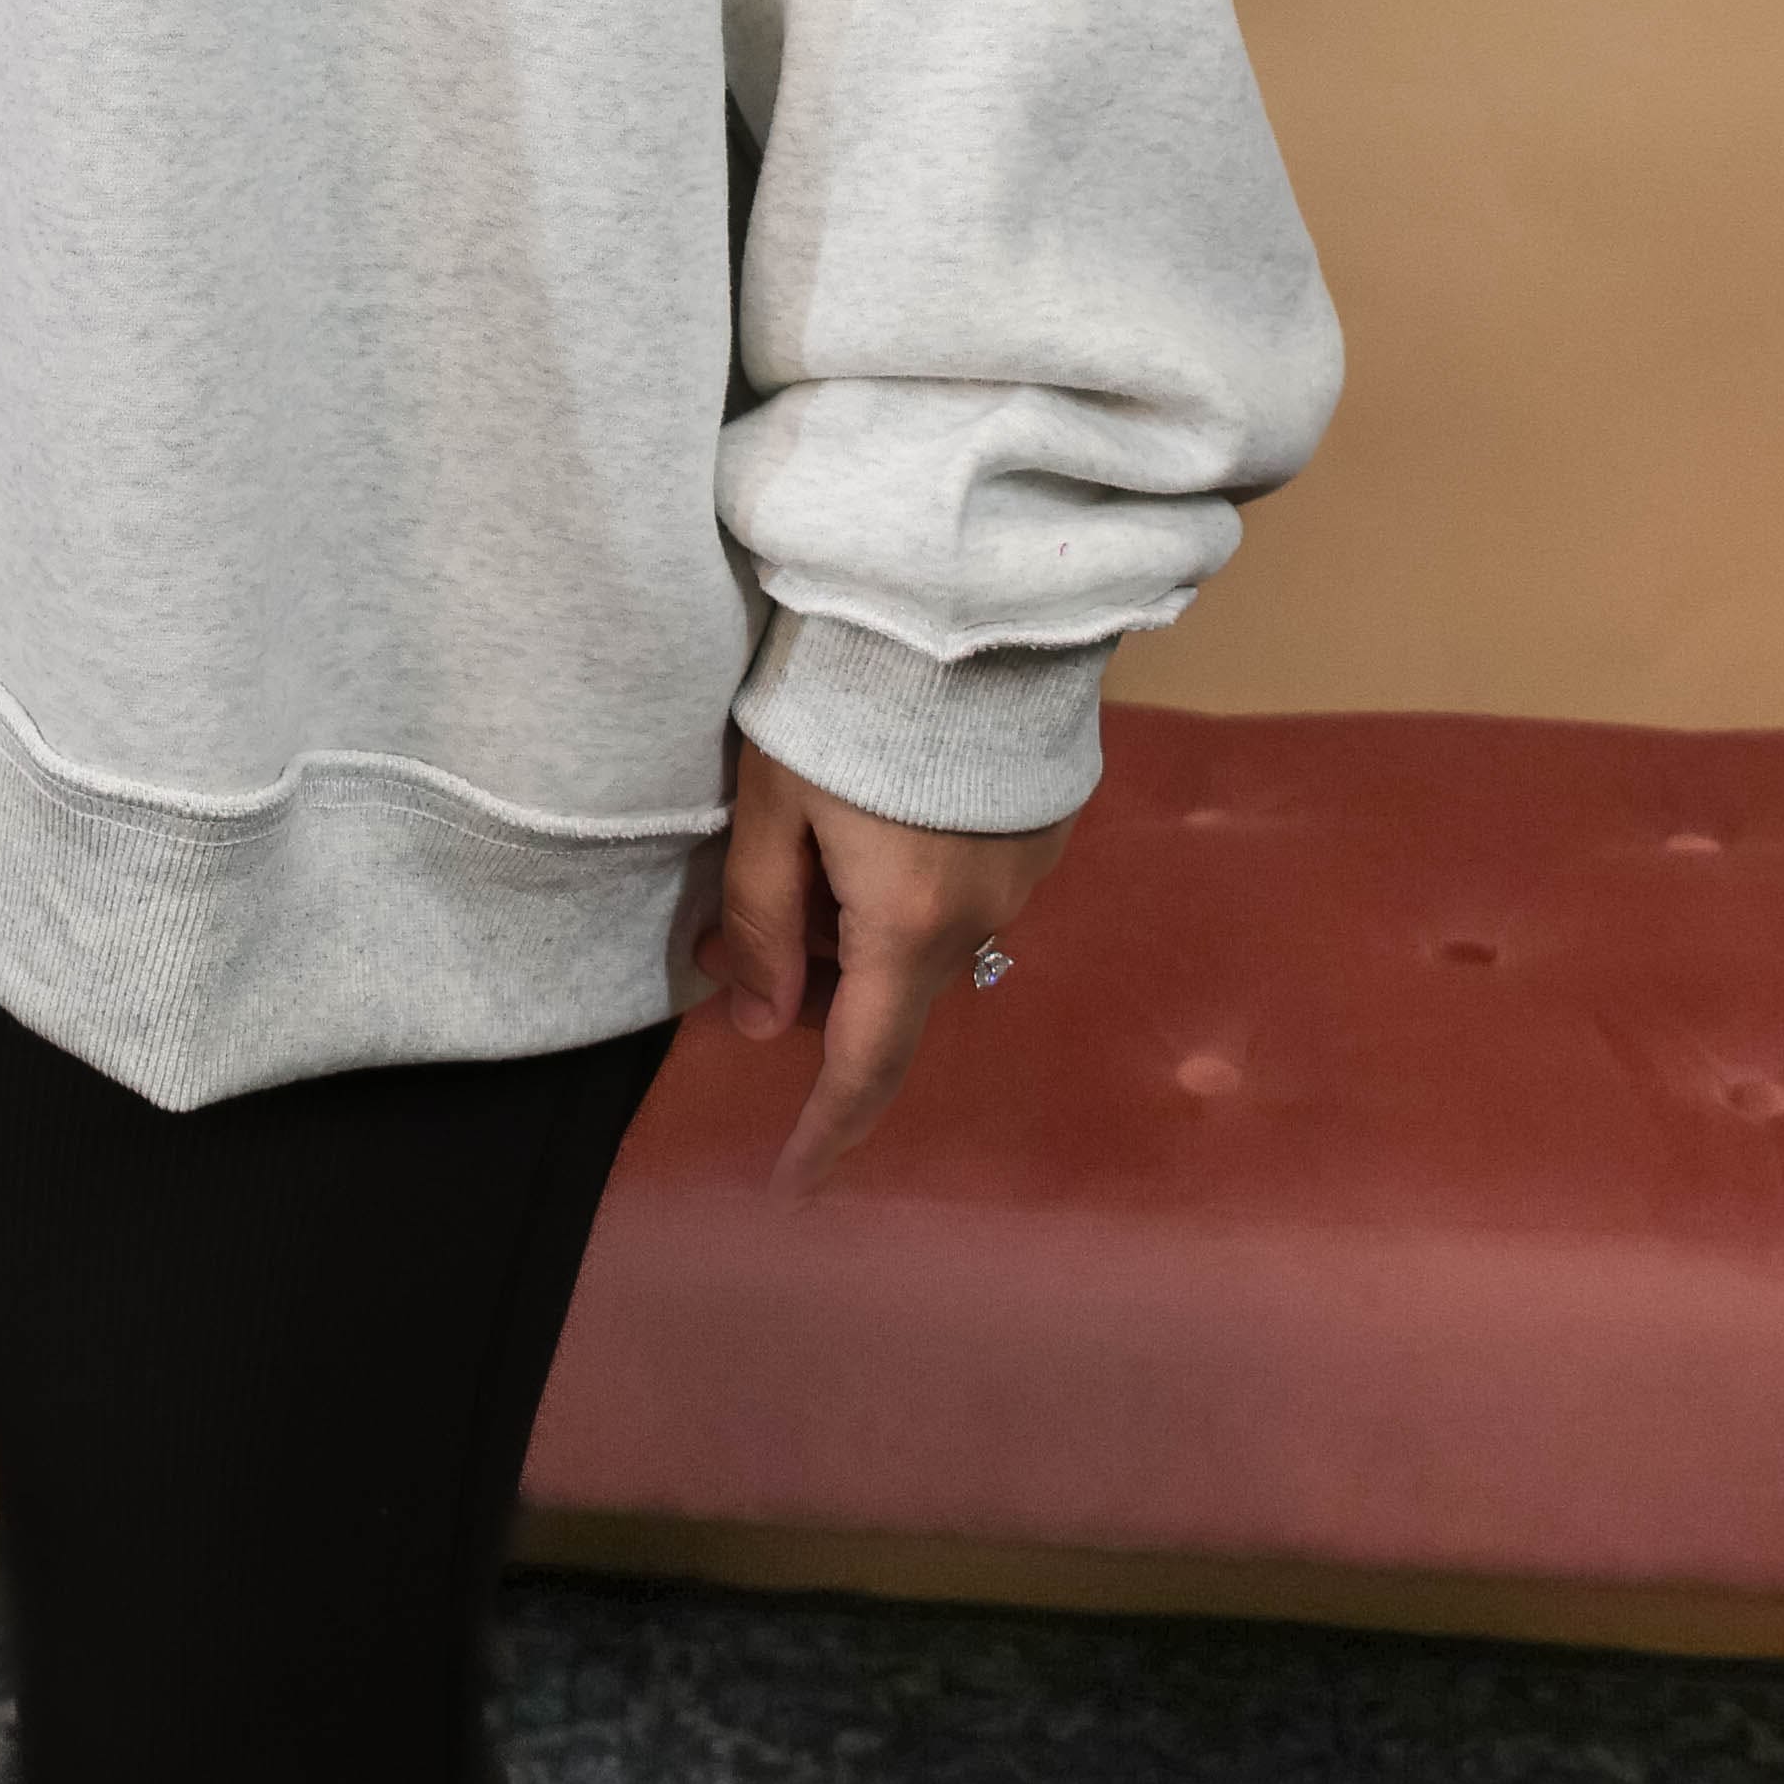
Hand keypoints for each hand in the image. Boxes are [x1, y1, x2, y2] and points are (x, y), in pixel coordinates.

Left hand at [691, 734, 1076, 1203]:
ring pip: (930, 939)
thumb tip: (752, 1018)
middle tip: (735, 935)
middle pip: (891, 993)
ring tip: (806, 855)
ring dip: (865, 930)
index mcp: (909, 928)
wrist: (962, 597)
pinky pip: (969, 887)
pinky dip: (914, 885)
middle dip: (817, 986)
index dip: (823, 1131)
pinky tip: (879, 814)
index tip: (788, 1186)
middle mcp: (984, 917)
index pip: (865, 1065)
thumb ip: (757, 920)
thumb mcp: (772, 806)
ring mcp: (1027, 871)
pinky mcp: (1047, 821)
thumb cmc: (847, 698)